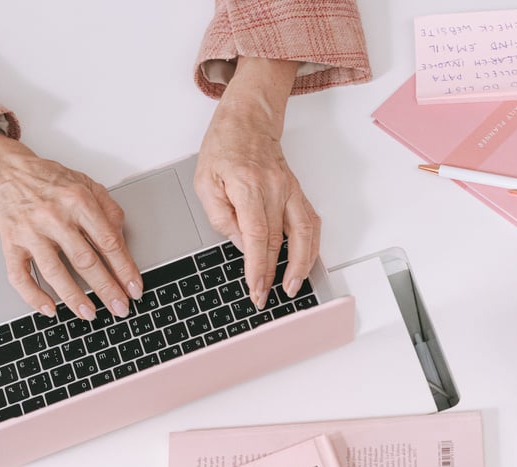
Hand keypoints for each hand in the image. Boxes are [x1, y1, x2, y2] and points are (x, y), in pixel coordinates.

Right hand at [0, 130, 141, 318]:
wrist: (4, 171)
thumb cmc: (48, 180)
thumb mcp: (86, 184)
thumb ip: (109, 210)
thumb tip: (121, 241)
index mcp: (77, 201)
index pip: (108, 242)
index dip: (124, 268)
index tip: (134, 287)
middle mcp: (53, 217)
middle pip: (85, 261)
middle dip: (106, 289)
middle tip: (120, 308)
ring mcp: (30, 232)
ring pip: (55, 272)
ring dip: (74, 297)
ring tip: (90, 314)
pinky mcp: (10, 243)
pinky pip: (19, 275)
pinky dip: (34, 296)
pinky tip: (50, 309)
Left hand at [194, 57, 319, 309]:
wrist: (249, 119)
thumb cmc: (224, 147)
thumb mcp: (205, 182)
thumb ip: (221, 216)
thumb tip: (242, 244)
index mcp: (248, 186)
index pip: (257, 235)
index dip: (258, 266)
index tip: (256, 287)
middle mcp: (274, 189)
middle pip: (280, 240)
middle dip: (273, 274)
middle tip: (265, 296)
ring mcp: (289, 190)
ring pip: (305, 233)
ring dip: (301, 264)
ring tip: (293, 286)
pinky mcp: (297, 192)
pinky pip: (310, 223)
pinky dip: (311, 246)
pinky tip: (305, 262)